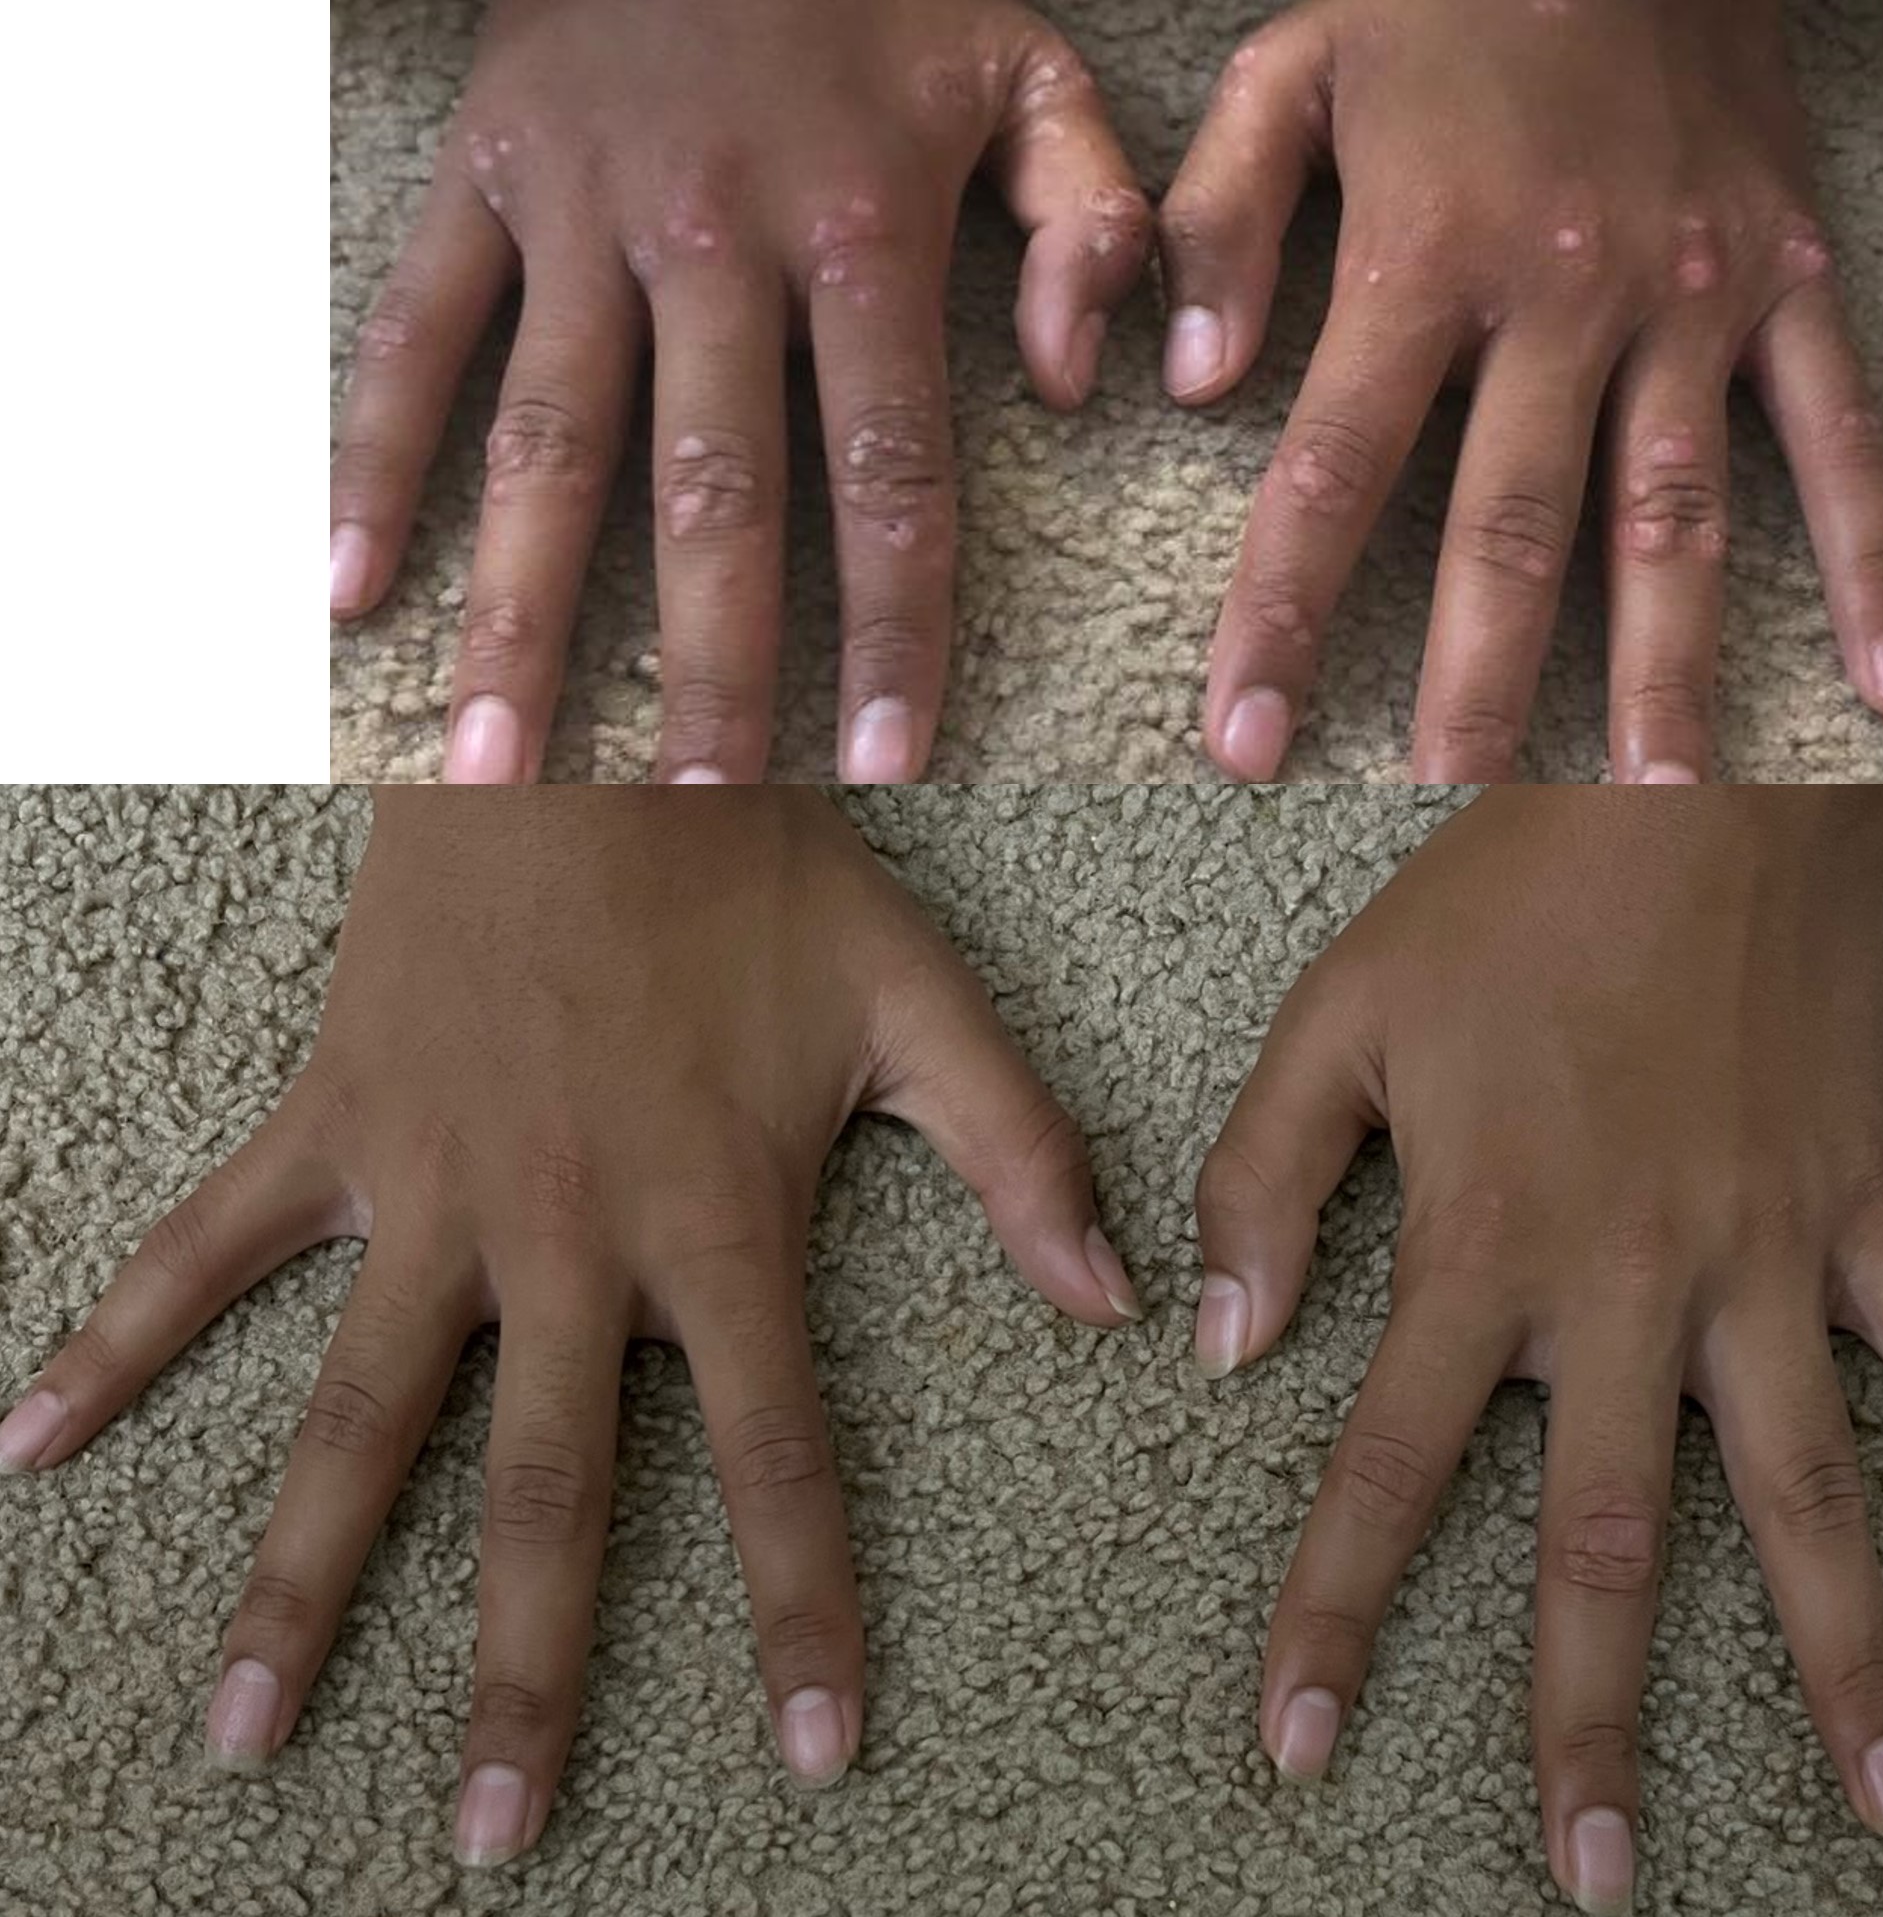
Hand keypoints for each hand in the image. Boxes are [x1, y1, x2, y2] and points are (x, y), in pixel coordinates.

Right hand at [0, 789, 1138, 1864]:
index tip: (809, 1752)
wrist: (597, 734)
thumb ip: (1019, 1149)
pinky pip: (207, 1249)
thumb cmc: (759, 864)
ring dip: (303, 1582)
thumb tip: (1115, 1298)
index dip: (801, 1605)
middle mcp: (568, 1239)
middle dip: (524, 1671)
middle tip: (493, 1837)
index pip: (773, 1454)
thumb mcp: (918, 996)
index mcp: (716, 1221)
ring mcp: (435, 1189)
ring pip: (360, 1421)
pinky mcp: (339, 1124)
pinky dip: (116, 1339)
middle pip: (543, 1493)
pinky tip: (23, 1444)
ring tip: (243, 1735)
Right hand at [330, 0, 1149, 784]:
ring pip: (546, 442)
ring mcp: (579, 214)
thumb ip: (1093, 225)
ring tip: (493, 764)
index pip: (889, 468)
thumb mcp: (1038, 73)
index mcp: (862, 225)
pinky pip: (417, 337)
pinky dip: (375, 461)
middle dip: (704, 660)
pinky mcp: (481, 182)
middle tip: (688, 807)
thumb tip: (1073, 384)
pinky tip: (344, 590)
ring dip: (517, 612)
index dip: (893, 624)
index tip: (886, 762)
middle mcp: (711, 235)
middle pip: (707, 488)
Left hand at [1162, 0, 1882, 783]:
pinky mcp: (1790, 290)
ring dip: (1664, 663)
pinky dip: (1873, 561)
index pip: (1336, 466)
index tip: (1245, 741)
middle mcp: (1567, 294)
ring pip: (1676, 511)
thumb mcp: (1284, 67)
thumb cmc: (1437, 8)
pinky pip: (1840, 438)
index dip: (1283, 614)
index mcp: (1427, 253)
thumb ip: (1214, 221)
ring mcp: (1693, 301)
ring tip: (1652, 799)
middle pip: (1514, 523)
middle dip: (1475, 678)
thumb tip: (1179, 384)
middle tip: (1445, 803)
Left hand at [1192, 790, 1882, 1912]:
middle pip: (1609, 1538)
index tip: (1298, 1744)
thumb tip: (1218, 1342)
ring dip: (1848, 1661)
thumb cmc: (1501, 894)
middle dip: (1593, 1717)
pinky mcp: (1866, 1209)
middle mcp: (1630, 1285)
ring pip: (1807, 1495)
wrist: (1692, 789)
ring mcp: (1769, 1258)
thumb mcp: (1339, 1014)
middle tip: (1598, 1877)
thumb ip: (1263, 1178)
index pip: (1388, 1466)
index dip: (1338, 1611)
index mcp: (1484, 1243)